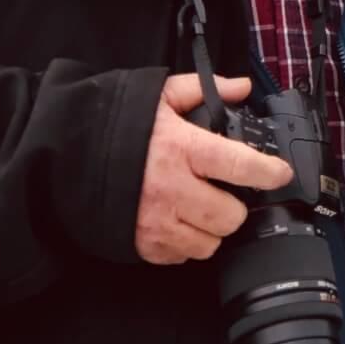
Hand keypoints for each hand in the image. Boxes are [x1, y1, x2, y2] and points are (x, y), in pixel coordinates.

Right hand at [134, 74, 292, 264]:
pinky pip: (182, 256)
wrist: (64, 154)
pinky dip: (185, 242)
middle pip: (231, 216)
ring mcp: (156, 221)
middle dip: (234, 206)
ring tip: (198, 209)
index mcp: (181, 148)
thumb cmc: (115, 125)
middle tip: (223, 193)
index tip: (280, 174)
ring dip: (211, 228)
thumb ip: (201, 90)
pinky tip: (176, 222)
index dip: (267, 172)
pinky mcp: (142, 244)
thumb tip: (241, 87)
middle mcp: (172, 188)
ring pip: (210, 243)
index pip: (238, 164)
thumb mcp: (158, 97)